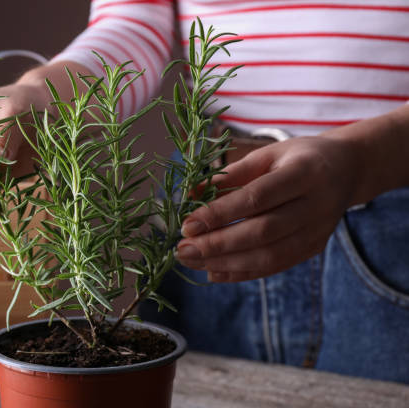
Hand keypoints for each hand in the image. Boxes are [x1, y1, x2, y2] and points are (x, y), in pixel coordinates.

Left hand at [176, 134, 362, 281]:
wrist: (346, 170)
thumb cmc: (297, 158)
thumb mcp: (265, 155)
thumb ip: (228, 176)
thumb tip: (189, 197)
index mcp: (304, 173)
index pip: (256, 198)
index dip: (220, 214)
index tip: (187, 225)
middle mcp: (316, 205)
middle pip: (262, 232)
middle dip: (217, 245)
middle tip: (182, 250)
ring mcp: (317, 231)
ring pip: (269, 256)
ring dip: (225, 263)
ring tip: (191, 261)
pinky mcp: (314, 248)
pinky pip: (275, 266)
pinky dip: (242, 273)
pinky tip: (213, 272)